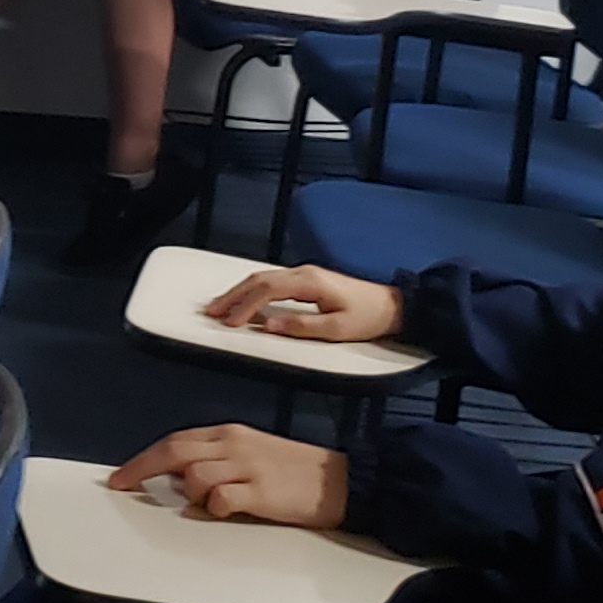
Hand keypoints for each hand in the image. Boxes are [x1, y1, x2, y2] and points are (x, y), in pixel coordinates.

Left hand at [111, 423, 347, 530]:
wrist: (341, 481)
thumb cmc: (295, 471)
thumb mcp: (251, 455)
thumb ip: (216, 461)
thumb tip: (183, 480)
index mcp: (229, 434)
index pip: (175, 441)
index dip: (144, 459)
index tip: (121, 477)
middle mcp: (234, 445)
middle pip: (175, 451)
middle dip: (142, 469)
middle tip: (123, 487)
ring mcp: (248, 467)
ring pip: (195, 475)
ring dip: (192, 495)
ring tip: (214, 505)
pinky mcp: (262, 492)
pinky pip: (222, 500)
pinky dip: (216, 509)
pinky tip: (229, 511)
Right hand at [201, 264, 397, 342]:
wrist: (391, 305)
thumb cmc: (367, 318)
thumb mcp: (336, 330)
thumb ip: (301, 327)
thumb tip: (268, 325)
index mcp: (309, 282)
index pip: (267, 290)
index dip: (245, 306)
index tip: (229, 323)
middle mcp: (303, 272)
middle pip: (259, 279)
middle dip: (233, 296)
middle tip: (211, 312)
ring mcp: (304, 274)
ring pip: (263, 278)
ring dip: (239, 292)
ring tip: (219, 307)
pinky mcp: (306, 280)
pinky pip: (272, 281)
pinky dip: (252, 290)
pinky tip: (243, 300)